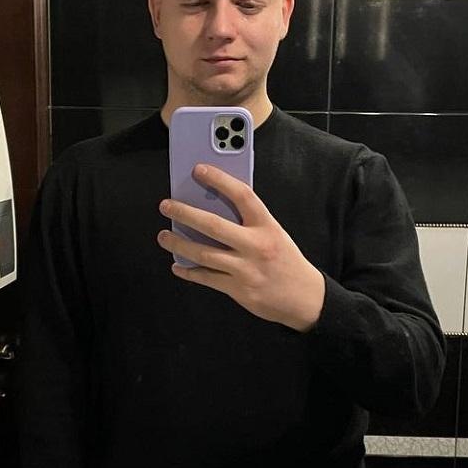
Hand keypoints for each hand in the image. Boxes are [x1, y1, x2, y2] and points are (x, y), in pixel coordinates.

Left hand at [157, 164, 325, 331]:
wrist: (304, 297)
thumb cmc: (285, 260)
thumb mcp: (274, 234)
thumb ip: (248, 222)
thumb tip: (211, 208)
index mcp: (267, 226)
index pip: (242, 195)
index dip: (219, 180)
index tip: (198, 169)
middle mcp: (256, 246)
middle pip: (213, 225)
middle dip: (185, 213)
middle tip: (166, 205)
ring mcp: (246, 269)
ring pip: (203, 254)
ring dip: (178, 243)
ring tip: (163, 235)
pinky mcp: (238, 289)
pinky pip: (206, 278)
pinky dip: (188, 272)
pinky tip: (177, 265)